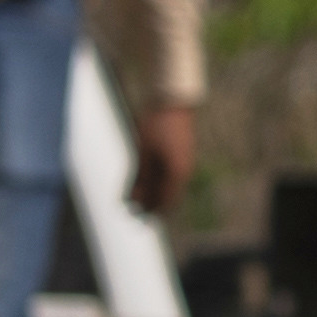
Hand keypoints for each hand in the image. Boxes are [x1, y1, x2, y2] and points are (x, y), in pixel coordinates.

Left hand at [129, 102, 200, 218]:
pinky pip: (170, 175)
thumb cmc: (157, 126)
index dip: (149, 212)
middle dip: (150, 205)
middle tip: (132, 210)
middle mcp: (184, 172)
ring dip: (152, 193)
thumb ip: (140, 178)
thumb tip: (133, 200)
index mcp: (177, 174)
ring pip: (168, 187)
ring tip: (135, 195)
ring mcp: (184, 164)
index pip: (164, 203)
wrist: (173, 101)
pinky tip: (145, 180)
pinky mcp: (181, 156)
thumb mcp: (143, 153)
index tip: (134, 216)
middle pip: (168, 197)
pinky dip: (157, 181)